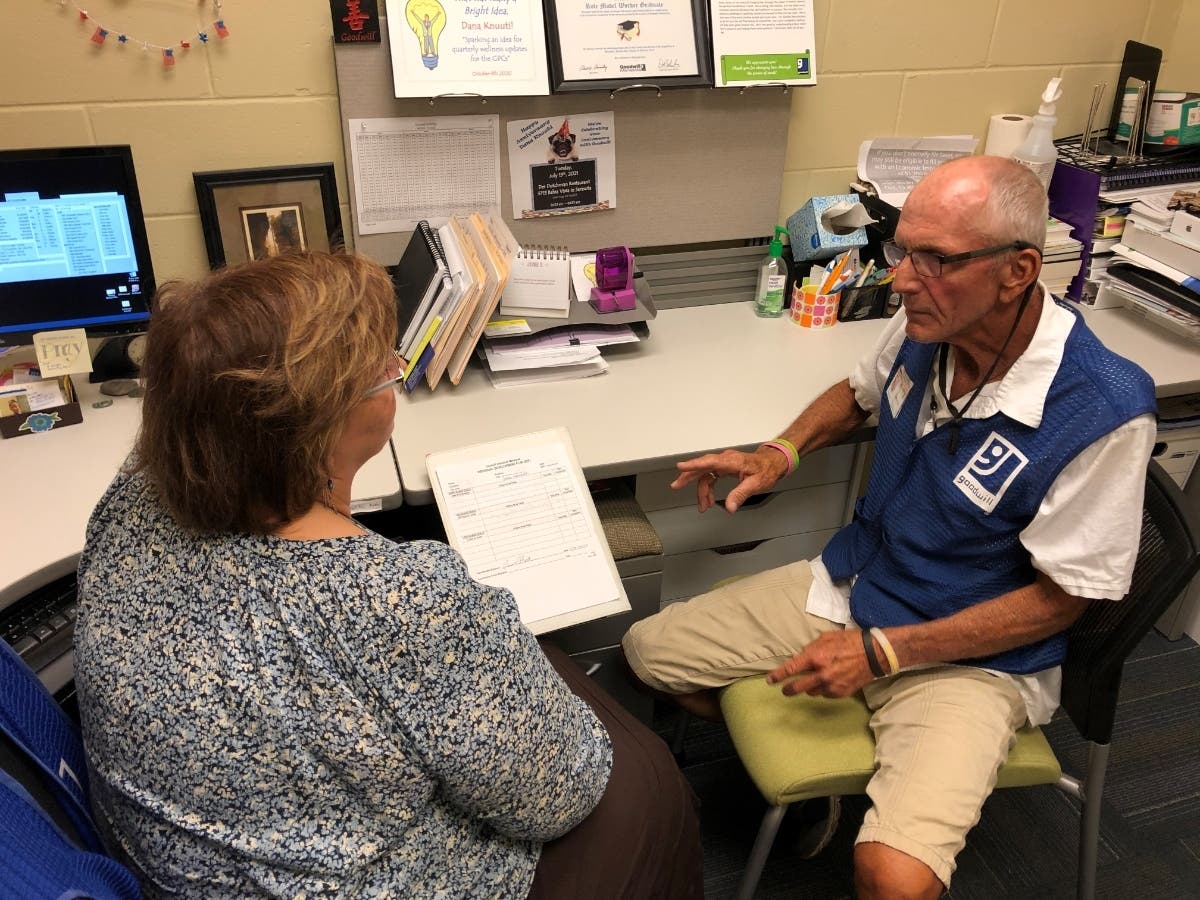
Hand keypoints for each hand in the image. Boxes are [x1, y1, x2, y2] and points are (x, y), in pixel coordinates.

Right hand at [670, 447, 788, 512]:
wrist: (772, 463)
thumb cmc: (766, 470)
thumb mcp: (756, 484)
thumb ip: (740, 495)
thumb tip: (729, 506)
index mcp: (732, 461)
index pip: (710, 461)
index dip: (694, 464)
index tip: (681, 466)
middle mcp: (726, 460)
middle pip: (702, 467)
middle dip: (688, 476)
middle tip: (677, 485)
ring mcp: (724, 463)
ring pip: (705, 475)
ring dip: (701, 490)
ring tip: (702, 506)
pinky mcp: (724, 468)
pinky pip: (710, 477)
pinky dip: (707, 489)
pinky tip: (708, 499)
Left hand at [765, 630, 874, 697]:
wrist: (874, 654)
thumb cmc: (849, 642)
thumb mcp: (826, 638)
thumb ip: (810, 649)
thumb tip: (800, 658)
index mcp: (815, 657)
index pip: (791, 669)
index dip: (778, 676)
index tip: (770, 681)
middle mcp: (821, 674)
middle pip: (797, 687)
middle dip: (788, 689)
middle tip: (784, 689)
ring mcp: (831, 686)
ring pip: (811, 692)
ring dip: (809, 687)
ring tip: (815, 679)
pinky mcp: (841, 693)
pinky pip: (825, 694)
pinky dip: (824, 689)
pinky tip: (829, 680)